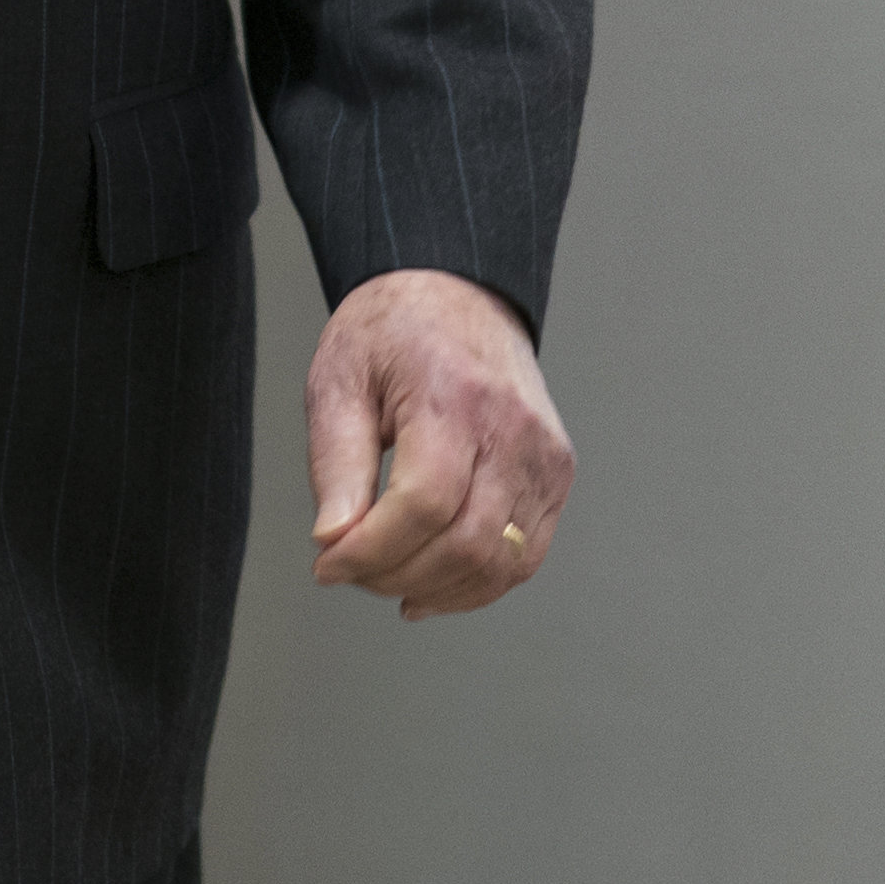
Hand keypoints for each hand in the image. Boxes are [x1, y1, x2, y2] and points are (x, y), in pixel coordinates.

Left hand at [305, 268, 572, 617]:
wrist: (456, 293)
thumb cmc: (392, 330)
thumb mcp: (339, 380)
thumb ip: (336, 464)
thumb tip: (334, 541)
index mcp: (453, 396)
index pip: (422, 505)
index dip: (371, 551)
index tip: (328, 564)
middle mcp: (512, 428)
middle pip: (465, 543)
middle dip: (396, 575)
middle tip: (351, 571)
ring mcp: (543, 455)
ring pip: (500, 562)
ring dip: (437, 590)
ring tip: (387, 579)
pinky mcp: (556, 475)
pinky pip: (525, 556)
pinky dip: (478, 585)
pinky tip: (432, 585)